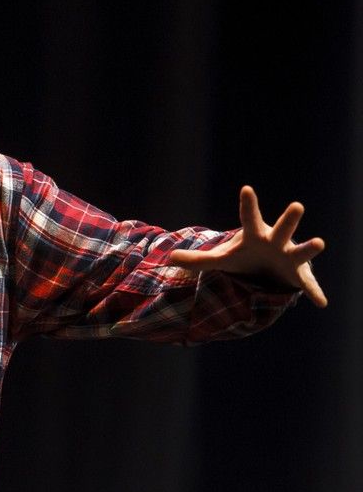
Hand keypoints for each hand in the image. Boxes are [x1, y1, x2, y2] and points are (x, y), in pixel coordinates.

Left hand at [168, 185, 326, 307]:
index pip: (248, 218)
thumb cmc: (245, 256)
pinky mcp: (299, 275)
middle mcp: (275, 242)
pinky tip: (322, 302)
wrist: (269, 267)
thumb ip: (198, 259)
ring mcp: (290, 257)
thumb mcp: (222, 258)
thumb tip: (170, 260)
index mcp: (255, 235)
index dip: (247, 204)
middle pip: (282, 229)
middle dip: (289, 219)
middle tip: (297, 205)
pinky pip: (308, 285)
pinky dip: (314, 293)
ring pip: (300, 252)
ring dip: (309, 248)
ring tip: (319, 242)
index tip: (246, 189)